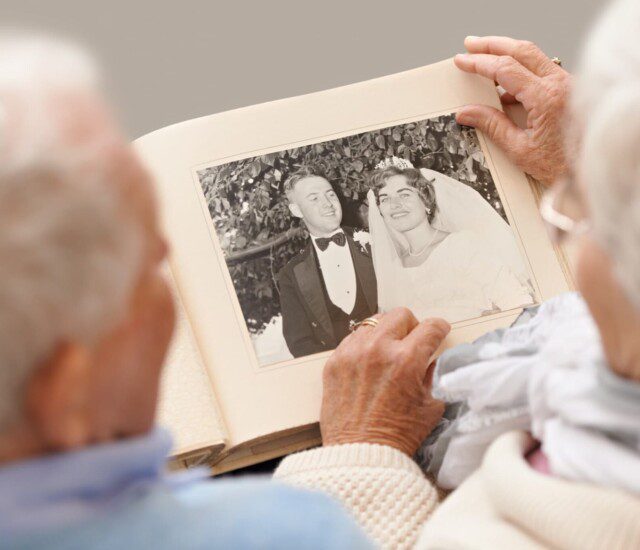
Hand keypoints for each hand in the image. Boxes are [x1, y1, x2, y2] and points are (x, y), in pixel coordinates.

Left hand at [320, 308, 449, 456]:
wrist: (361, 454)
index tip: (439, 332)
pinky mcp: (334, 362)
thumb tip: (433, 357)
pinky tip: (370, 363)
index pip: (430, 327)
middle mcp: (377, 350)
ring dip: (386, 334)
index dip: (440, 328)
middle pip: (400, 315)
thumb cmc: (397, 435)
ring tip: (389, 353)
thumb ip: (434, 375)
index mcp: (406, 360)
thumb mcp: (431, 406)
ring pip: (374, 323)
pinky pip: (352, 339)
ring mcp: (352, 354)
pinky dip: (364, 346)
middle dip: (412, 326)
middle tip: (413, 342)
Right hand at [454, 36, 571, 185]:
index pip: (506, 69)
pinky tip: (506, 85)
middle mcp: (561, 85)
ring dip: (507, 54)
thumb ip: (492, 126)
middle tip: (471, 45)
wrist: (590, 173)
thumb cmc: (562, 166)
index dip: (480, 63)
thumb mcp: (519, 150)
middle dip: (492, 45)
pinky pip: (543, 70)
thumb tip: (467, 113)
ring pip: (534, 56)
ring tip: (485, 57)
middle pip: (521, 50)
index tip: (463, 61)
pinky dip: (521, 71)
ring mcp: (568, 84)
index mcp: (546, 98)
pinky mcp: (570, 90)